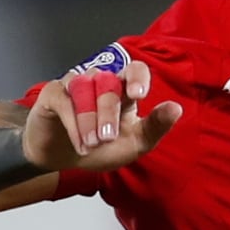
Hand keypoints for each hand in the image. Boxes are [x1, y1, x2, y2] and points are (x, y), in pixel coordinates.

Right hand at [22, 56, 182, 173]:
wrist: (65, 159)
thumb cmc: (101, 148)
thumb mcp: (134, 144)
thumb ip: (155, 127)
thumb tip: (176, 108)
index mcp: (124, 90)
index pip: (135, 69)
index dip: (137, 77)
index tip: (137, 95)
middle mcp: (100, 81)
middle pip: (109, 83)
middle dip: (108, 113)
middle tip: (107, 139)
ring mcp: (75, 84)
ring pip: (85, 88)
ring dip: (90, 120)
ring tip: (91, 144)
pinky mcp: (54, 93)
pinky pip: (64, 101)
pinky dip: (73, 124)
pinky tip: (79, 143)